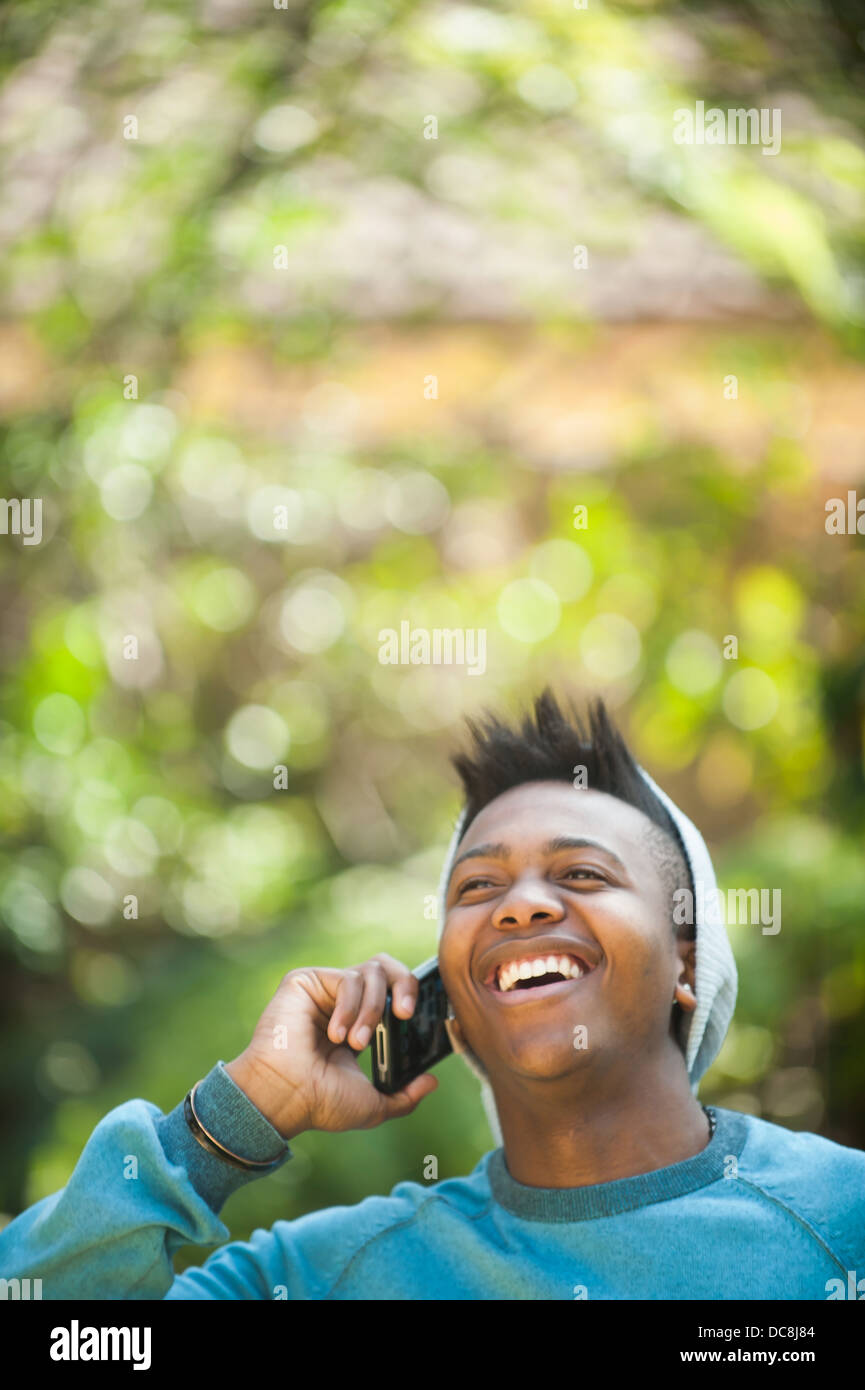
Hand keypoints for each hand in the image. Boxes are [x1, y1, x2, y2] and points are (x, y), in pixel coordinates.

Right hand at [224, 954, 437, 1138]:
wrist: (286, 1097)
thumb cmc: (321, 1102)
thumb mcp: (373, 1104)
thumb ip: (404, 1096)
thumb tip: (431, 1082)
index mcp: (360, 1024)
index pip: (393, 992)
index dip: (412, 995)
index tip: (419, 1017)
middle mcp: (344, 1002)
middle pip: (386, 967)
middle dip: (405, 984)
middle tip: (406, 1012)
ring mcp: (325, 990)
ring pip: (371, 973)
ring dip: (371, 1011)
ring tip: (356, 1043)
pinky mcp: (306, 980)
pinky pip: (347, 979)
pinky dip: (350, 1008)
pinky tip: (335, 1035)